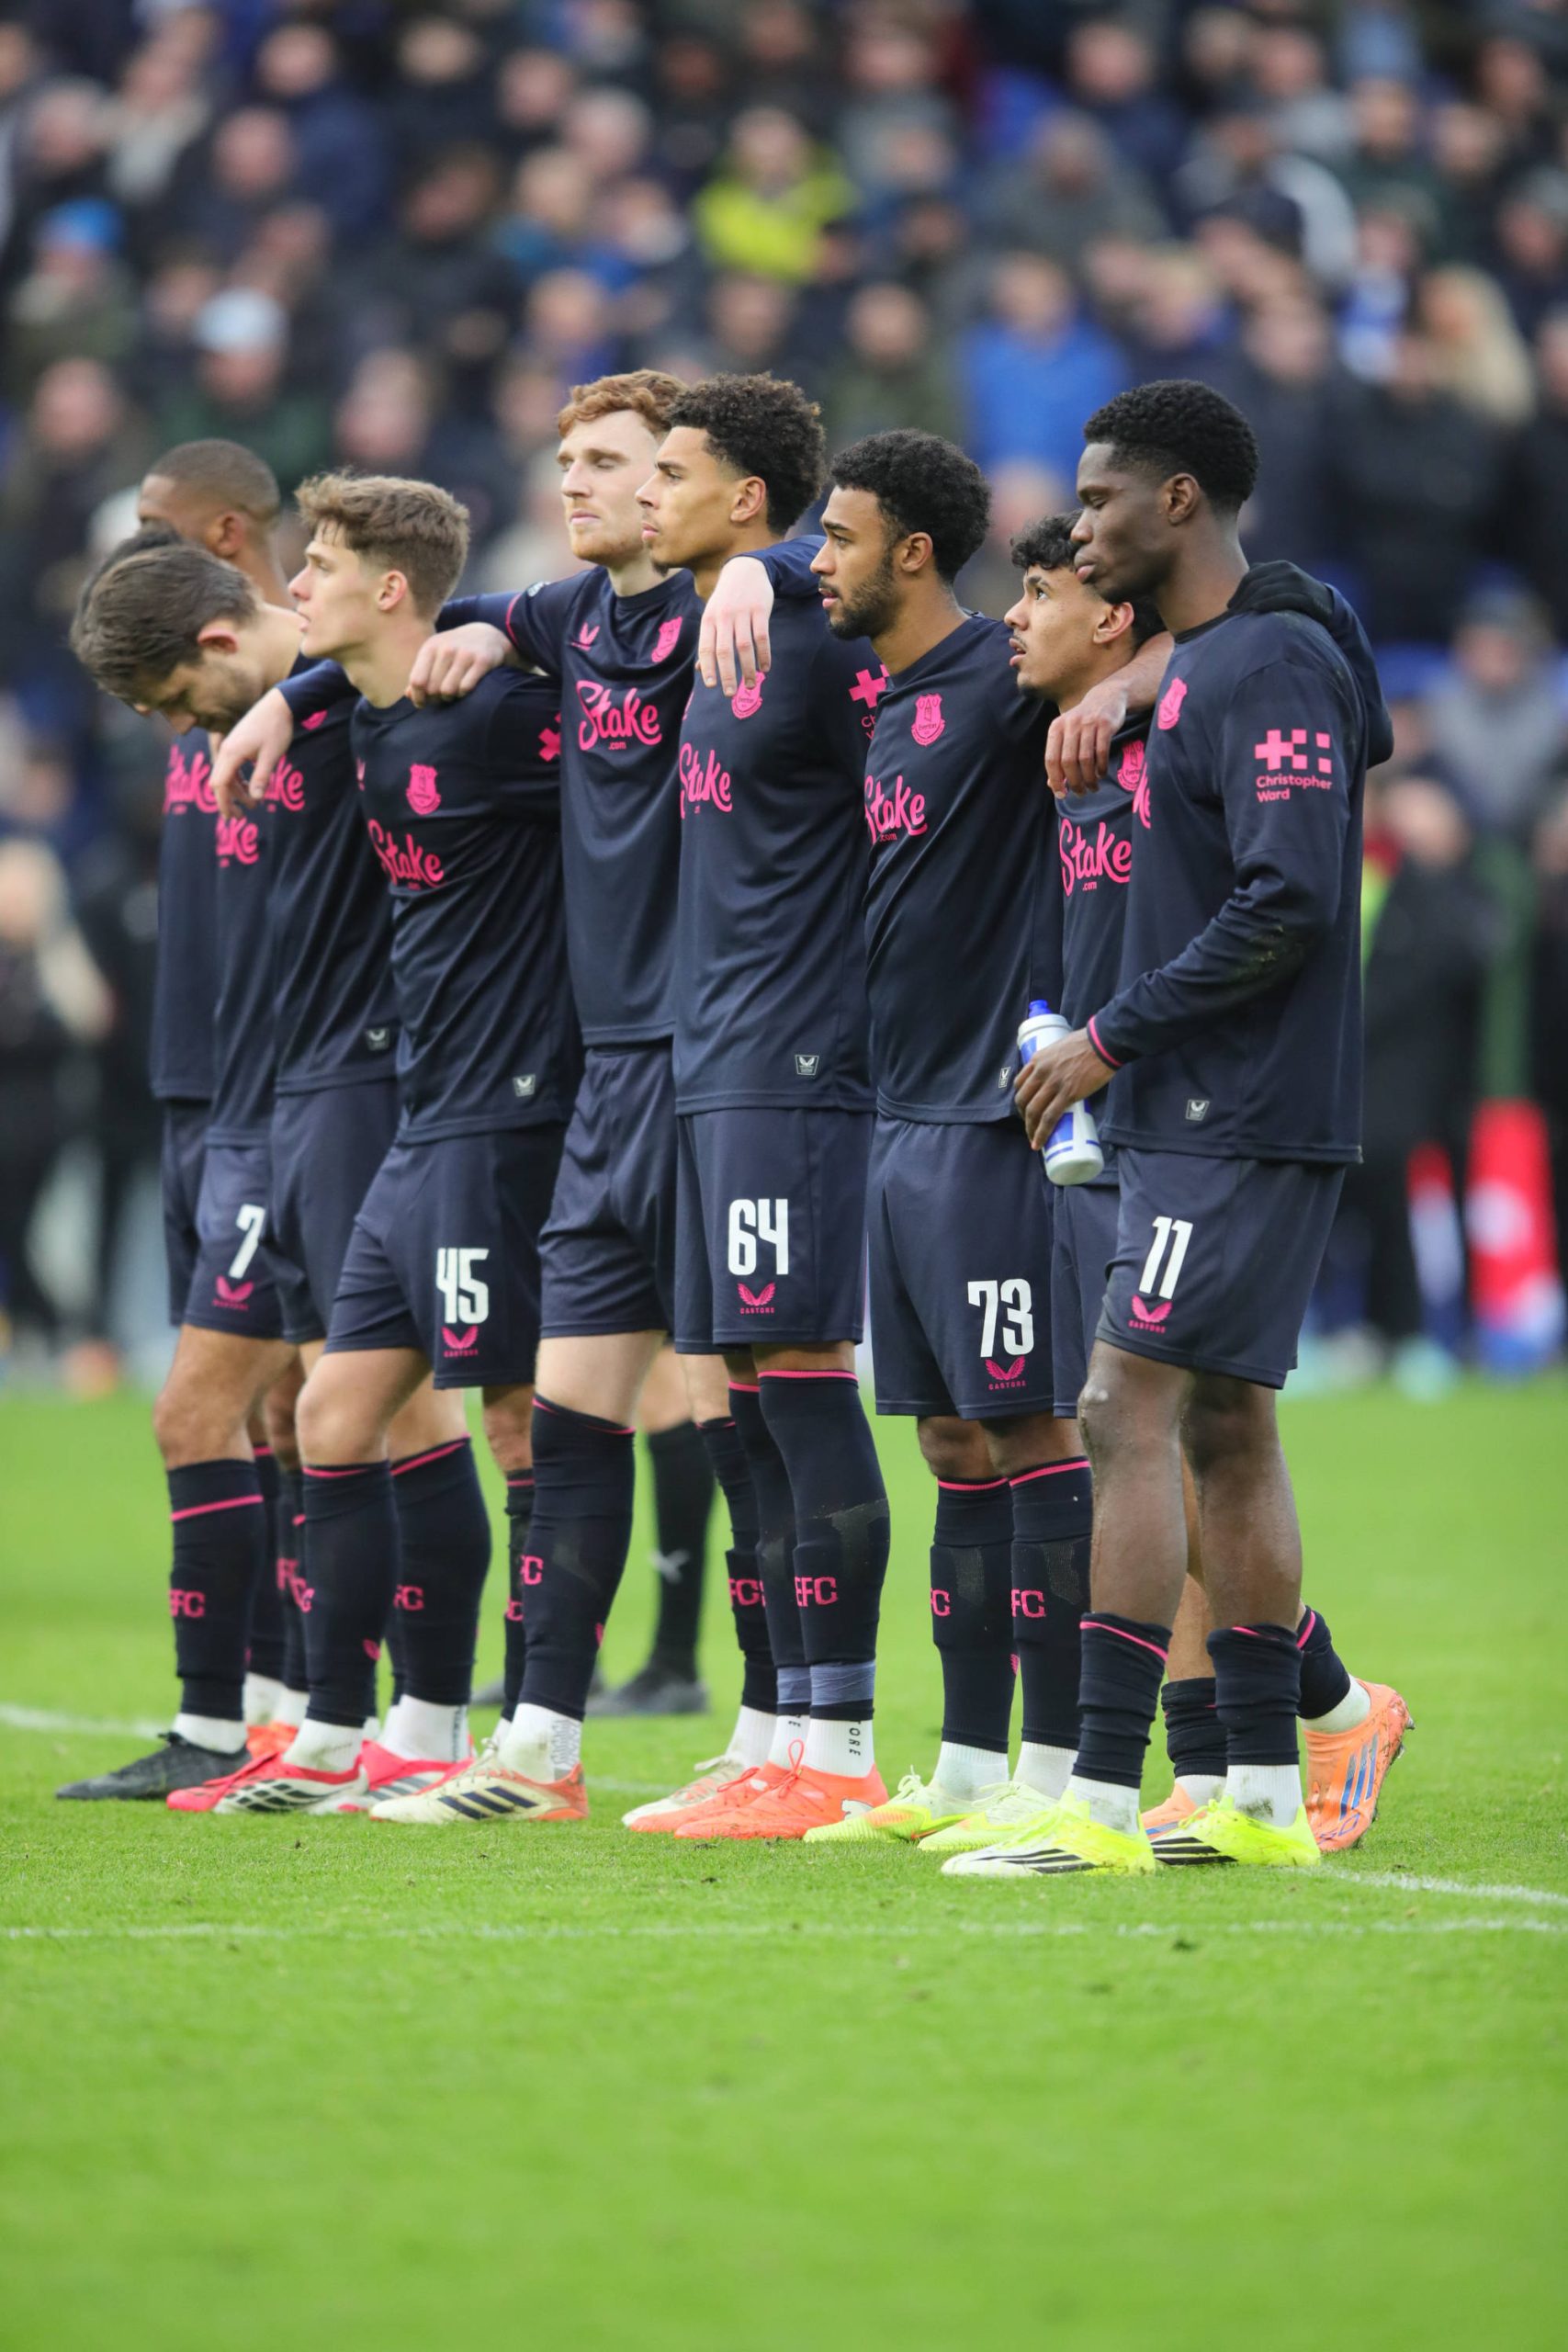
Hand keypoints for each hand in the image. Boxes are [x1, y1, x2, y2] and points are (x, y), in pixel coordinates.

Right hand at [210, 686, 292, 816]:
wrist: (278, 705)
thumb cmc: (276, 729)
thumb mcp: (271, 756)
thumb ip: (261, 777)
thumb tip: (255, 798)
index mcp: (231, 753)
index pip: (220, 785)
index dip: (224, 803)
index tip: (233, 818)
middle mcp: (225, 750)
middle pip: (219, 782)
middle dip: (228, 801)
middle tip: (242, 817)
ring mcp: (229, 746)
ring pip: (225, 775)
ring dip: (236, 791)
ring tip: (252, 802)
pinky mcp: (235, 744)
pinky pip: (231, 767)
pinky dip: (238, 780)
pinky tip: (249, 787)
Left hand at [408, 621, 511, 705]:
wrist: (487, 635)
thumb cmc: (455, 650)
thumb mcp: (435, 656)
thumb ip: (420, 674)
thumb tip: (408, 695)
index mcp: (431, 647)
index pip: (417, 680)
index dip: (418, 697)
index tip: (422, 703)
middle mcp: (446, 649)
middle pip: (432, 689)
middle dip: (436, 698)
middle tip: (441, 697)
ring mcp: (465, 654)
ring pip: (448, 690)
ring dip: (450, 697)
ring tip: (453, 693)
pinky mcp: (482, 661)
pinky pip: (466, 687)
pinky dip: (464, 693)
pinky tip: (466, 688)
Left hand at [699, 555, 773, 695]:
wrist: (745, 570)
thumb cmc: (726, 599)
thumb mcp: (712, 616)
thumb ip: (708, 641)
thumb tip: (700, 669)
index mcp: (709, 619)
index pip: (706, 648)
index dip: (708, 667)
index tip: (712, 686)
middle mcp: (724, 616)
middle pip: (725, 651)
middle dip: (727, 675)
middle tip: (730, 694)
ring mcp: (742, 612)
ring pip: (745, 647)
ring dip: (748, 669)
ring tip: (750, 684)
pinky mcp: (760, 610)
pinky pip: (762, 637)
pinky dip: (764, 655)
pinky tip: (765, 668)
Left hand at [1014, 1027, 1112, 1148]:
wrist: (1103, 1043)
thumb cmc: (1088, 1043)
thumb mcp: (1060, 1047)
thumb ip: (1055, 1061)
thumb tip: (1059, 1074)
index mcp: (1038, 1059)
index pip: (1019, 1083)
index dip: (1020, 1099)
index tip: (1025, 1108)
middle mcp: (1041, 1072)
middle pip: (1023, 1099)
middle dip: (1024, 1116)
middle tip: (1031, 1125)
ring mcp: (1053, 1084)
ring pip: (1033, 1111)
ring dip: (1030, 1129)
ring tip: (1033, 1139)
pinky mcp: (1068, 1094)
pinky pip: (1049, 1117)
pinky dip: (1041, 1133)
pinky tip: (1038, 1143)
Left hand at [1045, 673, 1129, 797]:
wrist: (1107, 697)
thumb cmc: (1083, 722)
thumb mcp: (1067, 735)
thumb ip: (1059, 757)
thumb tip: (1053, 785)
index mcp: (1056, 728)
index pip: (1051, 759)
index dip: (1055, 779)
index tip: (1061, 794)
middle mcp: (1070, 724)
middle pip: (1068, 761)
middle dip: (1074, 782)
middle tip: (1081, 793)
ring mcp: (1088, 723)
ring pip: (1085, 759)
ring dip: (1089, 778)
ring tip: (1093, 787)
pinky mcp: (1105, 725)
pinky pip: (1101, 752)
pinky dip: (1101, 767)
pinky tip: (1102, 774)